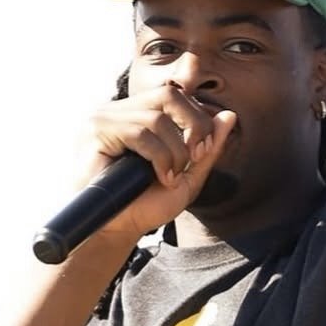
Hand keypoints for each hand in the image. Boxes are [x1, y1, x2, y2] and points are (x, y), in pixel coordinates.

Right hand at [76, 84, 236, 241]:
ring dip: (175, 153)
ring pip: (157, 119)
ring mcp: (105, 118)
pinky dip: (159, 157)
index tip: (202, 153)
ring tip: (170, 178)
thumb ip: (209, 147)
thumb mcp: (188, 176)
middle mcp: (120, 110)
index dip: (198, 119)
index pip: (176, 96)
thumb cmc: (145, 206)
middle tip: (195, 158)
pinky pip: (139, 133)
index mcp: (138, 114)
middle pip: (169, 94)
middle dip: (193, 126)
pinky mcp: (95, 131)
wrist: (115, 230)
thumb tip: (229, 115)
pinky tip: (160, 178)